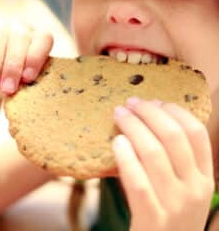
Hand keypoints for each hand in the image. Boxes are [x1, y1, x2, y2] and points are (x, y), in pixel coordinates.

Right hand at [0, 14, 52, 93]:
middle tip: (8, 89)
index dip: (36, 58)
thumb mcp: (21, 83)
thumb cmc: (11, 80)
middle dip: (13, 67)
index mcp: (38, 39)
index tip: (27, 78)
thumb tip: (23, 88)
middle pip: (20, 39)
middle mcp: (20, 28)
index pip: (44, 39)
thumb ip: (25, 83)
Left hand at [112, 98, 213, 230]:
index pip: (196, 133)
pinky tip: (116, 141)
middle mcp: (194, 189)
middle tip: (130, 102)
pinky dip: (126, 157)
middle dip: (149, 112)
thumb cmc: (170, 214)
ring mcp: (175, 205)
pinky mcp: (152, 219)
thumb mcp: (184, 188)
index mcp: (204, 178)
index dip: (174, 111)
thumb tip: (152, 121)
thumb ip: (177, 161)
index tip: (155, 100)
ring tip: (119, 114)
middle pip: (172, 136)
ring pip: (153, 153)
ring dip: (133, 127)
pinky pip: (137, 181)